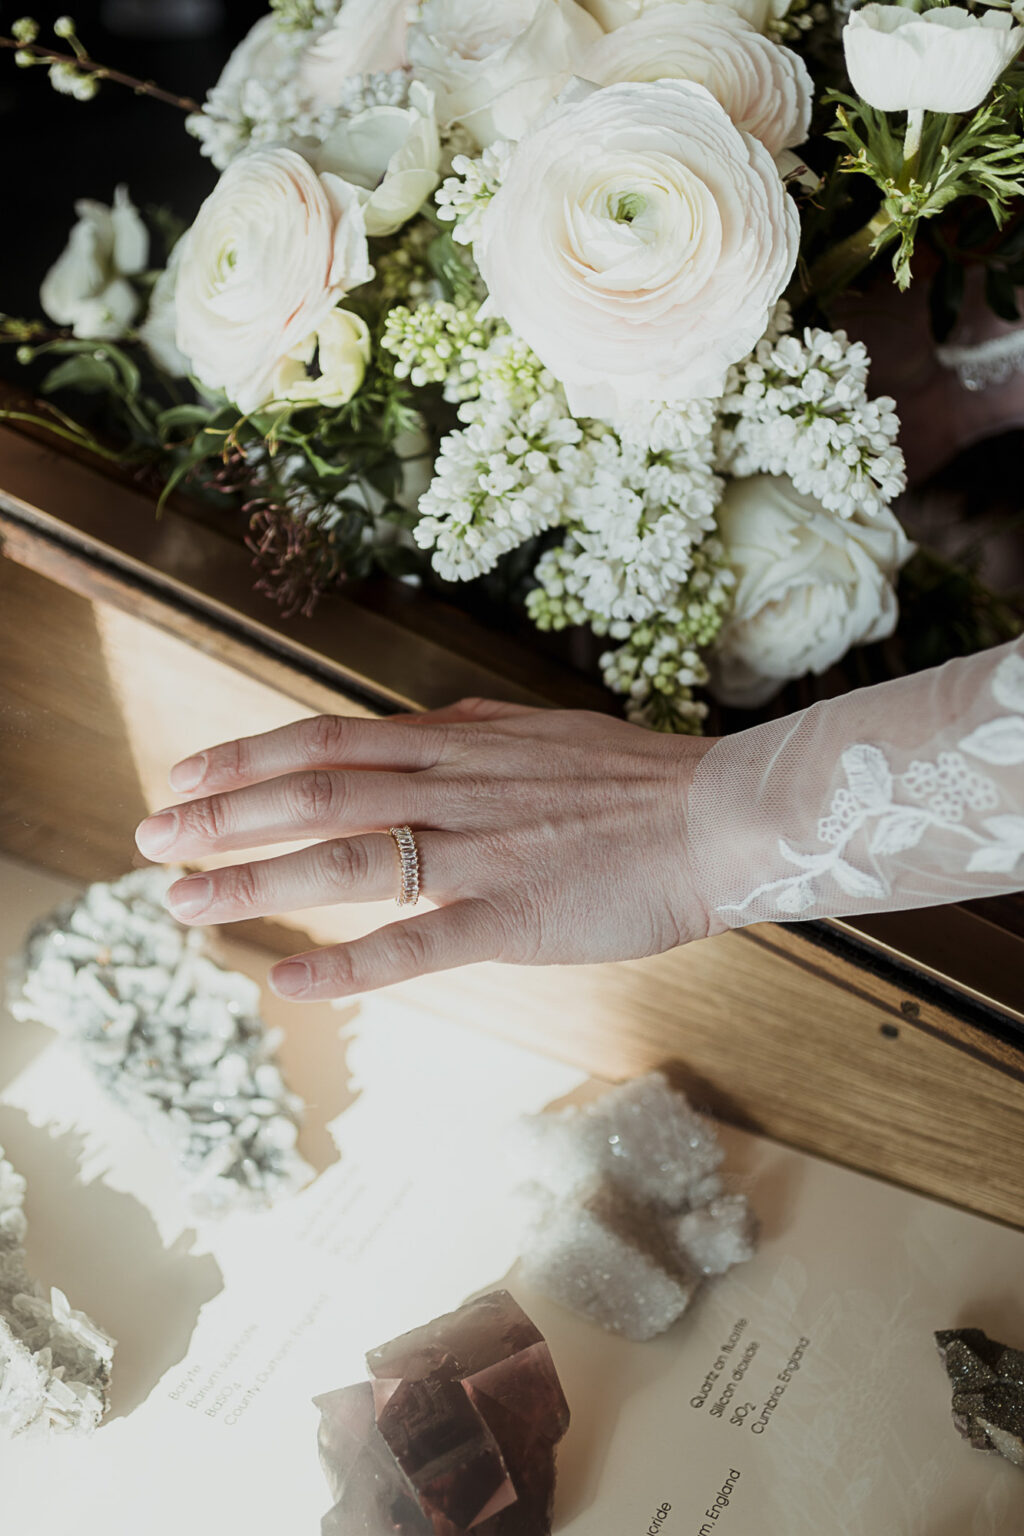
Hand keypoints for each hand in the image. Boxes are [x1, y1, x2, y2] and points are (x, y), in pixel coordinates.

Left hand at [134, 699, 715, 999]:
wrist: (720, 816)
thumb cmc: (633, 780)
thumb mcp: (534, 734)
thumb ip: (463, 736)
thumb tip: (407, 731)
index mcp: (456, 745)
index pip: (325, 741)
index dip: (244, 758)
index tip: (183, 774)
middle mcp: (453, 789)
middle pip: (313, 796)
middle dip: (220, 818)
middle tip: (149, 838)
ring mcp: (481, 853)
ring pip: (346, 863)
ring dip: (254, 883)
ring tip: (182, 904)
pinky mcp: (515, 918)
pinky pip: (417, 944)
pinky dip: (347, 965)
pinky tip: (288, 980)